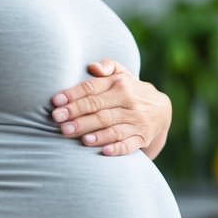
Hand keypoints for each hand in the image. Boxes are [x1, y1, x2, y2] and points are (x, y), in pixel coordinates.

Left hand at [51, 59, 171, 157]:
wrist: (162, 110)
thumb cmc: (130, 91)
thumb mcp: (122, 74)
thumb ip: (108, 66)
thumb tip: (93, 66)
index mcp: (120, 83)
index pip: (92, 88)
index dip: (73, 95)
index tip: (55, 102)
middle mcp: (129, 100)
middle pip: (99, 108)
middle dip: (77, 114)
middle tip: (58, 121)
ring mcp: (137, 120)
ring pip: (112, 126)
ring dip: (93, 132)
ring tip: (74, 134)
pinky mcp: (142, 137)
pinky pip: (129, 144)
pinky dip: (117, 148)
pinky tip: (104, 151)